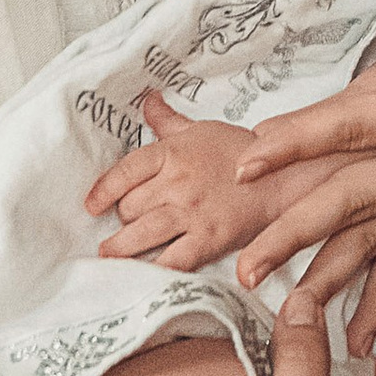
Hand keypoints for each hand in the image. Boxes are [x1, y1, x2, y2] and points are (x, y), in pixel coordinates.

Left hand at [86, 99, 263, 268]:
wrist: (284, 176)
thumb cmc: (240, 152)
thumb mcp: (201, 130)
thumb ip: (168, 121)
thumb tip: (146, 101)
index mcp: (172, 152)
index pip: (124, 172)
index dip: (102, 191)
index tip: (91, 205)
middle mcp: (177, 182)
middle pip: (129, 207)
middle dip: (122, 219)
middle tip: (120, 228)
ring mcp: (191, 212)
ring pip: (140, 235)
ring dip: (121, 249)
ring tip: (111, 256)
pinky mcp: (208, 240)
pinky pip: (171, 261)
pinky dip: (153, 270)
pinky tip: (142, 274)